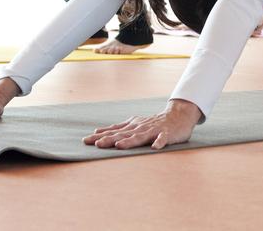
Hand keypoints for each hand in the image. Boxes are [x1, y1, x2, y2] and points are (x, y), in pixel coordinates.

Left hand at [82, 99, 201, 150]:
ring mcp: (153, 131)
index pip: (113, 131)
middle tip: (97, 144)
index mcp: (132, 127)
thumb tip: (98, 132)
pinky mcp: (166, 134)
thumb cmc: (153, 123)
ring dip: (130, 141)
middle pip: (123, 135)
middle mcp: (140, 128)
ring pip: (140, 136)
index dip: (100, 136)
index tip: (85, 141)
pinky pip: (162, 139)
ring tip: (120, 145)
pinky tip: (155, 147)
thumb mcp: (134, 124)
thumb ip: (117, 129)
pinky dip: (159, 142)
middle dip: (110, 139)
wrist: (177, 116)